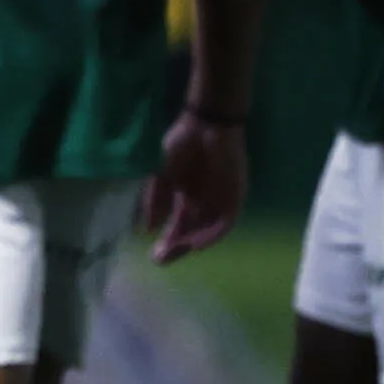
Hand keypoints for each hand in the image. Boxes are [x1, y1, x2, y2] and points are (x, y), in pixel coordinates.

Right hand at [141, 107, 247, 263]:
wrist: (207, 125)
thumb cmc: (182, 144)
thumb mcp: (161, 174)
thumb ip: (155, 200)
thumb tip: (147, 228)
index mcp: (185, 198)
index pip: (177, 226)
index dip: (166, 242)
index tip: (152, 255)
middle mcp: (203, 204)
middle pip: (191, 232)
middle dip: (176, 247)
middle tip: (161, 258)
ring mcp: (219, 201)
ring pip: (207, 230)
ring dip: (193, 242)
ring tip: (178, 251)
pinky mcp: (235, 196)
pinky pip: (226, 222)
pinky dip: (212, 234)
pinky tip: (198, 242)